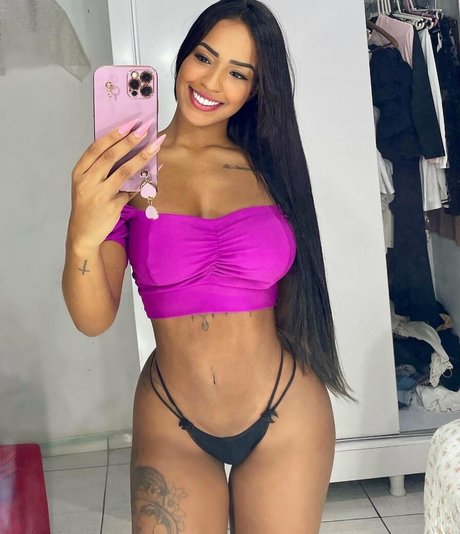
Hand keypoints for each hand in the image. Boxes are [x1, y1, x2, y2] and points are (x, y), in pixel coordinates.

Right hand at [67, 120, 164, 248]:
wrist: (83, 233)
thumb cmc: (87, 205)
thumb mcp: (87, 184)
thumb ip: (100, 169)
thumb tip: (127, 148)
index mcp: (79, 172)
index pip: (96, 148)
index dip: (113, 135)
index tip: (128, 124)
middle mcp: (87, 181)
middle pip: (111, 156)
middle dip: (130, 140)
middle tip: (145, 129)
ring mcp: (100, 194)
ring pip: (124, 171)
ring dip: (142, 157)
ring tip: (156, 145)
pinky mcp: (113, 206)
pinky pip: (132, 190)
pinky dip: (145, 180)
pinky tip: (156, 171)